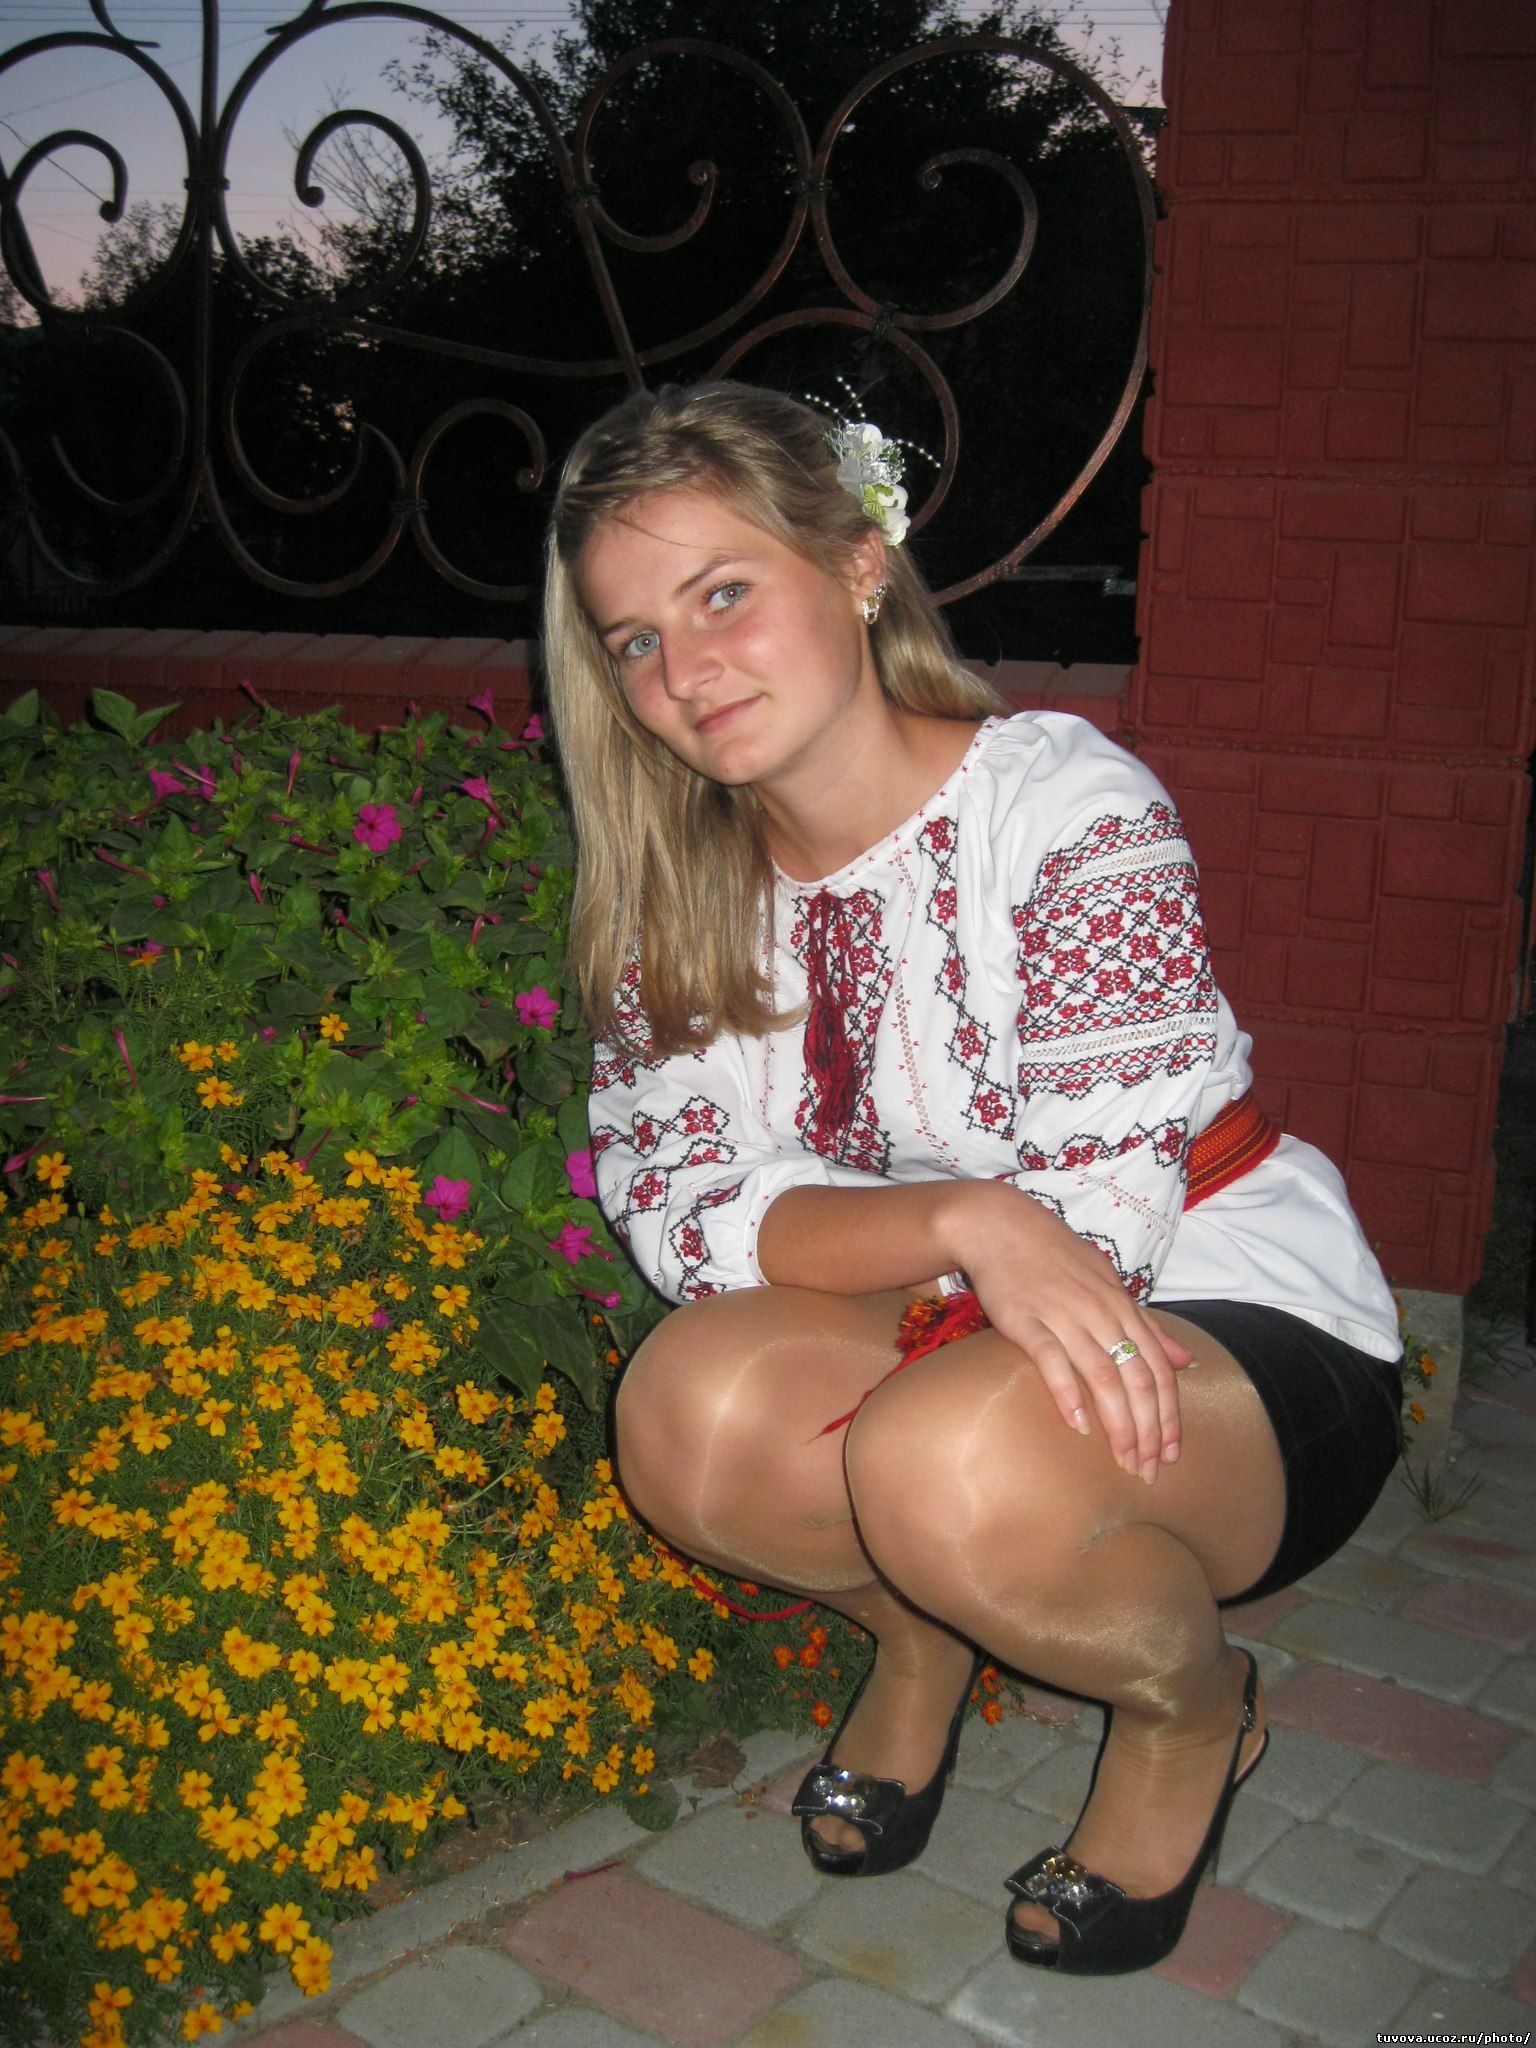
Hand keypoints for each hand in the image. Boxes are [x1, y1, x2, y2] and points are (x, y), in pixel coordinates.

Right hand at [947, 1183, 1190, 1482]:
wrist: (999, 1225)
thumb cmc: (1056, 1255)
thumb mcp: (1109, 1283)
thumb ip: (1147, 1326)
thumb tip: (1185, 1361)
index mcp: (1122, 1307)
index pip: (1158, 1370)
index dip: (1169, 1416)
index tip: (1171, 1454)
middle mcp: (1101, 1314)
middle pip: (1137, 1380)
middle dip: (1149, 1430)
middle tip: (1149, 1471)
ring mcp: (1064, 1316)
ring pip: (1103, 1376)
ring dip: (1119, 1424)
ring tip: (1124, 1460)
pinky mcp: (1026, 1321)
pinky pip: (1053, 1360)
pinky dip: (1068, 1394)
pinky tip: (1078, 1424)